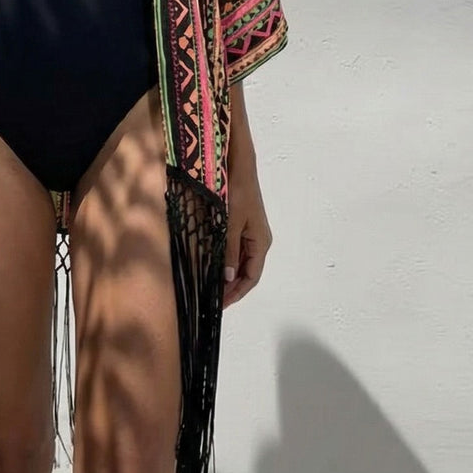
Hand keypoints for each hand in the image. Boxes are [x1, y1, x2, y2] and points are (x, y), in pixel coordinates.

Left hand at [223, 161, 272, 306]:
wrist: (240, 168)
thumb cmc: (237, 193)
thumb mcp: (230, 224)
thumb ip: (229, 251)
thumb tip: (229, 278)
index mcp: (261, 243)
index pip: (251, 278)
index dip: (237, 294)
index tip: (220, 305)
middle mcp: (259, 242)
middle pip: (247, 273)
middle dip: (232, 289)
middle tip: (213, 301)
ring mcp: (252, 235)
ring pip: (242, 264)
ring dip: (229, 278)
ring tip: (212, 289)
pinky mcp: (244, 227)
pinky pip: (237, 253)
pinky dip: (228, 264)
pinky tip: (215, 269)